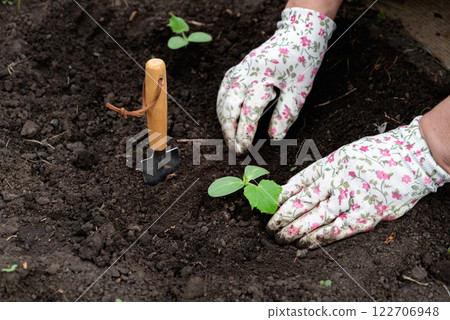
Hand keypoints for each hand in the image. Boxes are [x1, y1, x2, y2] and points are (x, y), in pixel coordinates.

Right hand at [217, 8, 335, 153]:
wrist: (298, 32)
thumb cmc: (302, 60)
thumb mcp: (300, 89)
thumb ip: (285, 113)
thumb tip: (274, 137)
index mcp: (262, 78)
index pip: (248, 113)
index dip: (244, 134)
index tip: (243, 149)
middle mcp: (245, 73)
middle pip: (229, 108)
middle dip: (229, 131)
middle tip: (234, 149)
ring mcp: (239, 69)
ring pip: (223, 99)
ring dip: (224, 120)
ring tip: (229, 137)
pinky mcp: (238, 68)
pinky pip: (224, 89)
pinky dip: (222, 105)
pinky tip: (226, 116)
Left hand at [267, 117, 448, 248]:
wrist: (414, 155)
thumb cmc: (381, 154)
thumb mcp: (347, 154)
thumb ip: (328, 170)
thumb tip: (304, 188)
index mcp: (329, 164)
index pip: (298, 182)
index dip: (282, 196)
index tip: (272, 205)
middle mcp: (335, 179)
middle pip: (301, 201)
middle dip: (282, 216)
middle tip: (270, 227)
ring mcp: (350, 196)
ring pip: (314, 216)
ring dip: (295, 229)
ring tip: (280, 238)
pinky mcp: (366, 213)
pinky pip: (337, 229)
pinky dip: (319, 238)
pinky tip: (305, 244)